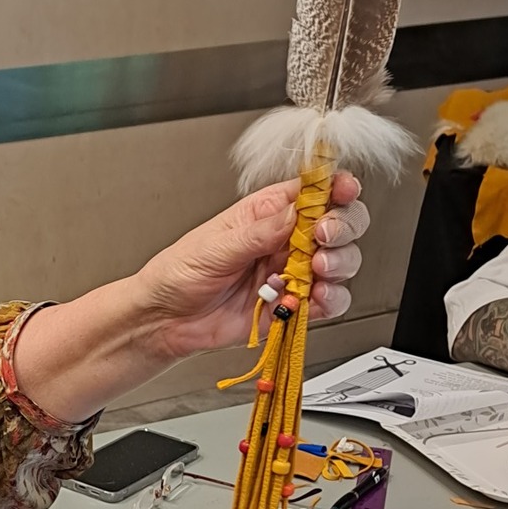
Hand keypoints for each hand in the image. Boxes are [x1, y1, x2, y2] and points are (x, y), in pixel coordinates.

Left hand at [134, 174, 368, 361]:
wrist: (165, 320)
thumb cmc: (179, 274)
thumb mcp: (216, 246)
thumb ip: (259, 232)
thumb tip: (295, 212)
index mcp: (266, 213)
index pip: (313, 192)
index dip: (335, 188)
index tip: (342, 192)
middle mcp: (284, 240)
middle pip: (337, 224)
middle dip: (341, 228)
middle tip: (324, 237)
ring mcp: (291, 273)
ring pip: (340, 261)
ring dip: (339, 263)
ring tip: (318, 269)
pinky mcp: (291, 305)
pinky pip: (328, 302)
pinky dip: (330, 300)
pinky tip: (315, 297)